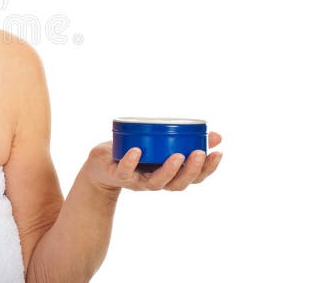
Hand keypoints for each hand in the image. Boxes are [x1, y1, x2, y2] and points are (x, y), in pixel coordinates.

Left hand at [83, 132, 222, 192]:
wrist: (101, 165)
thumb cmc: (135, 153)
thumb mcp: (161, 146)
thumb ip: (185, 141)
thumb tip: (217, 136)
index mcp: (169, 175)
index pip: (194, 178)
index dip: (208, 169)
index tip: (218, 153)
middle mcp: (156, 182)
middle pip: (178, 184)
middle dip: (192, 170)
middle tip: (201, 153)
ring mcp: (137, 181)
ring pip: (156, 183)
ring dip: (169, 170)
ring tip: (178, 156)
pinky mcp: (118, 175)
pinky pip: (125, 171)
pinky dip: (131, 161)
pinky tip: (137, 151)